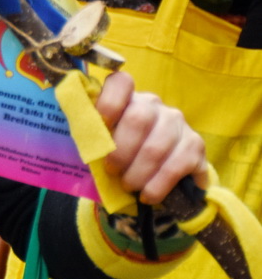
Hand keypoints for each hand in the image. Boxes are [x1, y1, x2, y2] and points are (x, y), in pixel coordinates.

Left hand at [96, 71, 209, 204]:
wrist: (160, 168)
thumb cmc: (122, 150)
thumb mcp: (105, 139)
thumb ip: (94, 134)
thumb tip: (82, 142)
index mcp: (127, 97)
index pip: (121, 82)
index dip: (108, 102)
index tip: (100, 125)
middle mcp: (155, 104)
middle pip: (138, 119)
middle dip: (120, 150)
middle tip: (111, 171)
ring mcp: (178, 123)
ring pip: (156, 148)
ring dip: (138, 173)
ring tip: (127, 186)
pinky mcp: (196, 145)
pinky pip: (177, 167)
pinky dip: (158, 186)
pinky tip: (147, 195)